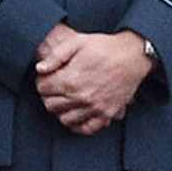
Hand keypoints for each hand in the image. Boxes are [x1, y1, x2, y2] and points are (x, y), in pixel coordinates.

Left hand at [34, 26, 155, 135]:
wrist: (131, 56)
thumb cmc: (103, 46)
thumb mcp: (77, 42)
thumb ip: (55, 56)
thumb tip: (40, 69)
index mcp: (71, 79)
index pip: (43, 88)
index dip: (40, 82)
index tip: (44, 77)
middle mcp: (82, 97)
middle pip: (51, 105)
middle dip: (47, 96)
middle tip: (51, 88)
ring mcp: (95, 108)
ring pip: (65, 119)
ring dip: (59, 110)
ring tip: (62, 99)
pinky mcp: (107, 114)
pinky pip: (87, 128)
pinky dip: (77, 125)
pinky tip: (74, 114)